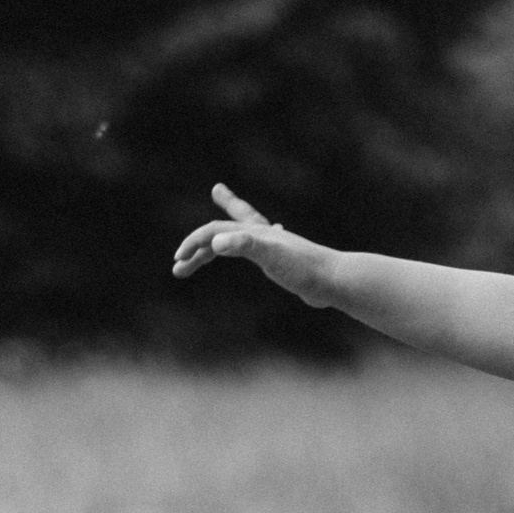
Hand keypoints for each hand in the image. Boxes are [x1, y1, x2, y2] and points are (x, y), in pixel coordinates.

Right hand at [170, 183, 335, 304]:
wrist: (335, 280)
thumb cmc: (304, 269)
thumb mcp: (271, 256)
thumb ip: (245, 246)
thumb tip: (216, 244)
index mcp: (254, 234)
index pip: (214, 233)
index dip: (194, 244)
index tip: (178, 260)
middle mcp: (261, 236)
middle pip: (221, 234)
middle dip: (198, 244)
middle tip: (178, 260)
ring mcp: (272, 247)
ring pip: (237, 242)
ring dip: (216, 248)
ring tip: (205, 254)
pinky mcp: (282, 262)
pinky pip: (255, 251)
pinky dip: (244, 250)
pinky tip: (249, 251)